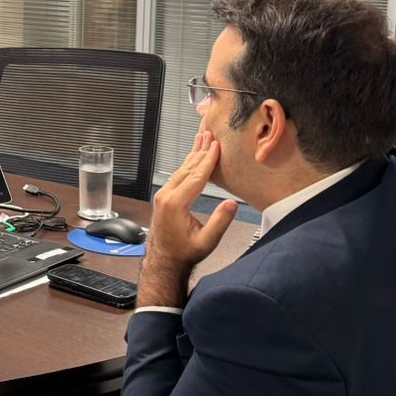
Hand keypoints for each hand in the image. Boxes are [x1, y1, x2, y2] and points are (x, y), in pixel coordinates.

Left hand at [140, 130, 238, 305]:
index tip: (216, 145)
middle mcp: (166, 196)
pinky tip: (193, 158)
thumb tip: (232, 203)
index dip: (208, 160)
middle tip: (209, 134)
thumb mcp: (206, 241)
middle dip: (200, 151)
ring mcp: (163, 196)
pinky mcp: (164, 199)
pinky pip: (177, 176)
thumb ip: (220, 222)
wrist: (164, 262)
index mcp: (175, 204)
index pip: (196, 176)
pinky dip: (187, 164)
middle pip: (187, 168)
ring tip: (202, 139)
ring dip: (193, 154)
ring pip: (181, 170)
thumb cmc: (183, 253)